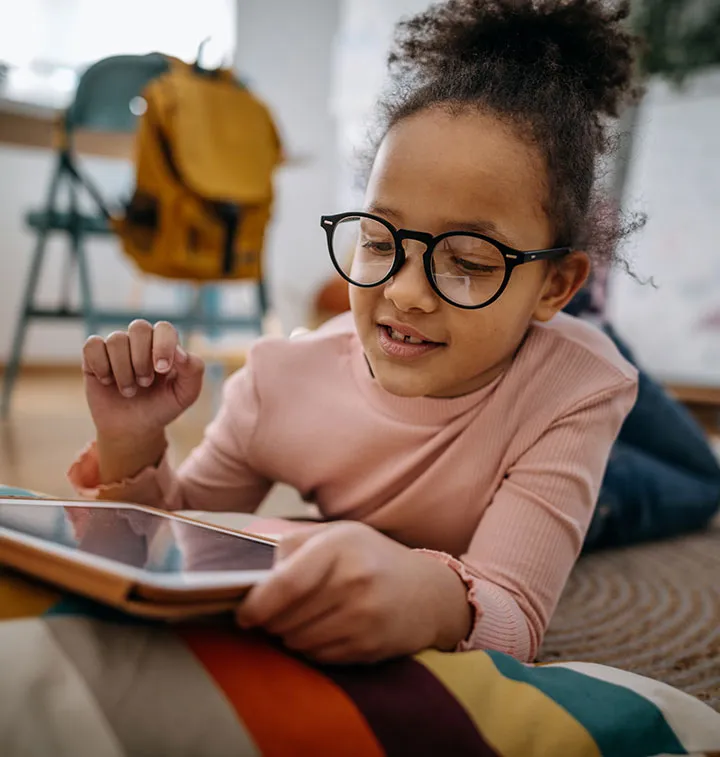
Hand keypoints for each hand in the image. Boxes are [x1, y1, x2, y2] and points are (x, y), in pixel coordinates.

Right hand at [82, 320, 204, 438]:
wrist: (133, 429)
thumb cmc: (161, 408)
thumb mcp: (186, 394)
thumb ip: (194, 370)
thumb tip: (180, 351)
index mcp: (165, 345)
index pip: (164, 328)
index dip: (163, 345)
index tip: (161, 370)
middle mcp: (141, 341)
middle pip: (139, 327)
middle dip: (142, 359)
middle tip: (145, 383)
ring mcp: (117, 347)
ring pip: (116, 339)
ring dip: (123, 370)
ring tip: (129, 391)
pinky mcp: (95, 356)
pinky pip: (93, 345)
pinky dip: (101, 365)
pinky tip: (107, 381)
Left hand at [236, 522, 472, 663]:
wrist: (429, 593)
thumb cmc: (372, 558)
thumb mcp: (337, 534)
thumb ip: (292, 543)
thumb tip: (246, 563)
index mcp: (340, 547)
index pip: (286, 585)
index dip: (256, 604)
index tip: (243, 613)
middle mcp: (354, 581)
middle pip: (286, 618)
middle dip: (269, 621)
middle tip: (272, 614)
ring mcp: (364, 618)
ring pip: (298, 641)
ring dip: (289, 635)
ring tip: (301, 619)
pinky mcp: (369, 647)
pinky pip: (318, 657)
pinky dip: (310, 648)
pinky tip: (323, 630)